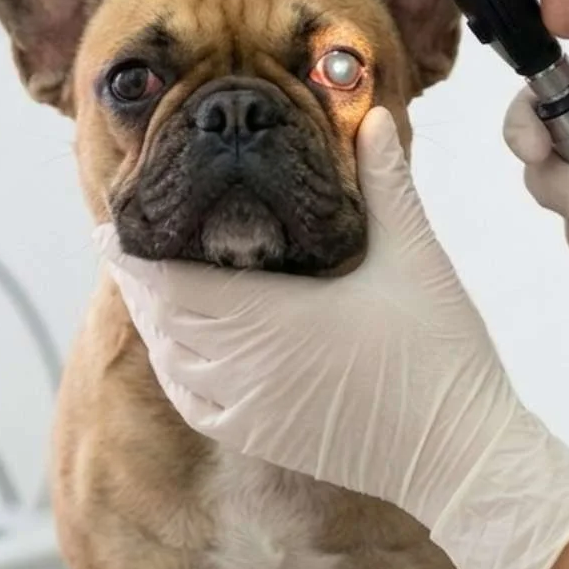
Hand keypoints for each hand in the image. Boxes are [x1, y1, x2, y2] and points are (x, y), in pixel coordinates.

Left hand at [95, 106, 568, 568]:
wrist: (459, 451)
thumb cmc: (437, 351)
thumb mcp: (414, 255)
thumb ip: (386, 182)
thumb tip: (370, 117)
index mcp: (270, 316)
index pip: (173, 282)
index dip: (134, 257)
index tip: (109, 230)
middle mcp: (245, 366)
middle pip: (163, 320)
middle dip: (139, 282)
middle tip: (123, 248)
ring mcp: (250, 408)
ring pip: (173, 363)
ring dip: (154, 324)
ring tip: (145, 290)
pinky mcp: (263, 437)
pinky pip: (195, 405)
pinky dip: (176, 372)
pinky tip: (179, 354)